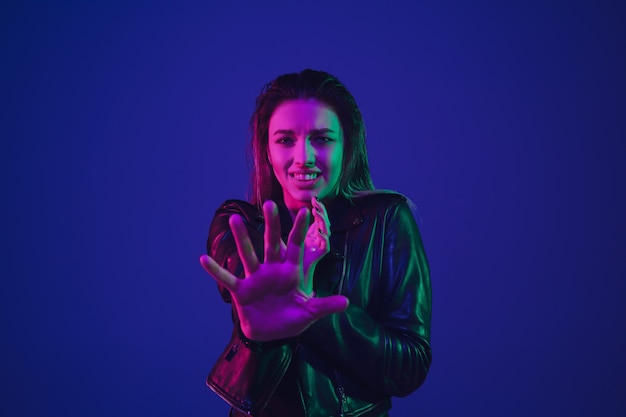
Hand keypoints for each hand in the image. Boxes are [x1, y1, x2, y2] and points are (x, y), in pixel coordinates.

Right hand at [199, 200, 347, 340]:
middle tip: (270, 204)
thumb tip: (347, 302)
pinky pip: (227, 278)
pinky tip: (203, 259)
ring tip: (233, 220)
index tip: (304, 211)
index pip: (296, 247)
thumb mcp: (309, 313)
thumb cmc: (291, 320)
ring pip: (248, 254)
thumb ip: (325, 306)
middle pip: (271, 243)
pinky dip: (215, 270)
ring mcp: (255, 278)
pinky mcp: (241, 291)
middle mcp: (272, 270)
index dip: (299, 230)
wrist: (270, 335)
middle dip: (272, 225)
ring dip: (242, 238)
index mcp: (290, 272)